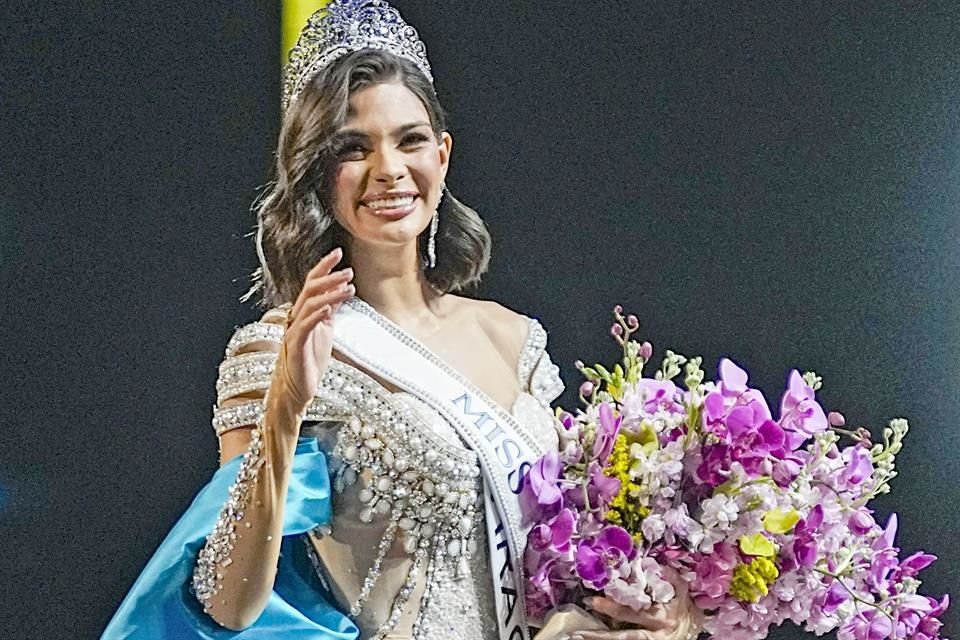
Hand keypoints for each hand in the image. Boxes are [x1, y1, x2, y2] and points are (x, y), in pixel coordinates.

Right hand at [276, 247, 353, 408]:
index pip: (312, 282)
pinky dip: (317, 315)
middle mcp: (296, 317)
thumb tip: (342, 291)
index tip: (338, 252)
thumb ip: (330, 311)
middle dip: (330, 277)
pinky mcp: (296, 346)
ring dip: (330, 293)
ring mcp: (294, 331)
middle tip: (349, 271)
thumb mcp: (325, 330)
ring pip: (309, 304)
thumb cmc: (309, 360)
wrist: (297, 389)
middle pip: (310, 288)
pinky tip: (329, 308)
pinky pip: (304, 326)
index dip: (323, 266)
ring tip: (348, 287)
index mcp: (303, 312)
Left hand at [573, 567, 703, 639]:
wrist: (696, 627)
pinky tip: (594, 637)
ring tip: (580, 637)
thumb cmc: (686, 606)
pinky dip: (610, 639)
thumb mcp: (682, 590)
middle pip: (627, 636)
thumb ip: (670, 577)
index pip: (635, 613)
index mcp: (662, 617)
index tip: (595, 601)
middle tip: (581, 631)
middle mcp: (655, 633)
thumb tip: (656, 564)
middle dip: (603, 634)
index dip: (614, 608)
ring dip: (602, 639)